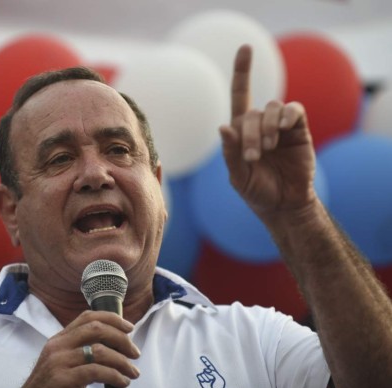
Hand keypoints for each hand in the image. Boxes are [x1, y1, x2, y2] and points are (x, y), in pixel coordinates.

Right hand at [13, 310, 140, 387]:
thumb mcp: (66, 365)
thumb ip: (83, 354)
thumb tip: (114, 348)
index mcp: (59, 339)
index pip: (87, 317)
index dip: (112, 319)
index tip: (129, 327)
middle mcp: (57, 346)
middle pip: (96, 329)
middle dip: (121, 339)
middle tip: (135, 353)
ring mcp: (57, 362)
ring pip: (98, 350)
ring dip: (122, 361)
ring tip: (132, 372)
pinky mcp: (61, 380)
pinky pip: (95, 372)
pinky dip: (114, 376)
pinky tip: (122, 382)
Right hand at [196, 356, 227, 387]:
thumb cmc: (219, 386)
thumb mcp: (219, 378)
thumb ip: (213, 372)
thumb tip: (206, 370)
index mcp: (214, 372)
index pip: (209, 366)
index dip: (206, 361)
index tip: (202, 357)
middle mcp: (208, 374)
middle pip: (206, 370)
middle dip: (209, 374)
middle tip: (212, 380)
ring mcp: (205, 377)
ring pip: (203, 373)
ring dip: (206, 378)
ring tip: (209, 382)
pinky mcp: (201, 380)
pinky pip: (199, 376)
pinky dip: (202, 379)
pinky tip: (206, 382)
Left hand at [219, 45, 316, 217]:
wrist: (284, 205)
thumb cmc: (257, 192)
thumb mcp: (238, 177)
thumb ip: (230, 154)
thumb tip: (222, 127)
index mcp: (241, 132)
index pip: (240, 95)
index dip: (243, 71)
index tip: (246, 47)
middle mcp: (260, 124)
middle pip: (251, 112)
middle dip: (251, 133)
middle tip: (254, 157)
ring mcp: (280, 127)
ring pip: (271, 108)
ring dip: (267, 127)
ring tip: (268, 149)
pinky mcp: (299, 131)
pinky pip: (293, 110)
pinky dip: (287, 115)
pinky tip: (284, 129)